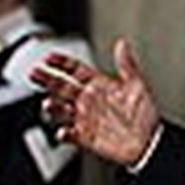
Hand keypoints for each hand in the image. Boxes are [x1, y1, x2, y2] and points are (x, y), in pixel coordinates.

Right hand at [31, 38, 160, 165]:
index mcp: (99, 85)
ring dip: (53, 106)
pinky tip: (64, 130)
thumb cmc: (145, 113)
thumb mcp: (137, 85)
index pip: (75, 70)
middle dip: (47, 80)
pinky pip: (69, 134)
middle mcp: (89, 100)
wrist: (150, 141)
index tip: (49, 58)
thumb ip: (126, 65)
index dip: (62, 63)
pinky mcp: (86, 137)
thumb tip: (122, 44)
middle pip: (62, 87)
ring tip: (48, 103)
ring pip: (61, 110)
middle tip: (35, 73)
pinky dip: (64, 133)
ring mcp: (86, 118)